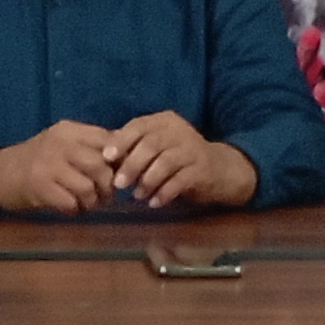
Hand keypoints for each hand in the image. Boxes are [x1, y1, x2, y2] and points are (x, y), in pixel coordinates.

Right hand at [0, 121, 114, 213]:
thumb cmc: (38, 160)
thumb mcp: (63, 144)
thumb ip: (91, 147)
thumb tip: (128, 157)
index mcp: (69, 130)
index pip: (107, 140)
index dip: (120, 160)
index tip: (119, 173)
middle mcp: (59, 143)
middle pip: (100, 165)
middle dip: (109, 186)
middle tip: (106, 195)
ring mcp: (48, 165)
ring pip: (88, 187)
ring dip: (93, 202)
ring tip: (88, 203)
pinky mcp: (39, 187)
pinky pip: (71, 203)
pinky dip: (75, 210)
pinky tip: (70, 208)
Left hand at [104, 111, 254, 208]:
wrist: (220, 169)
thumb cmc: (179, 159)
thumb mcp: (159, 147)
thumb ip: (136, 148)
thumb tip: (104, 159)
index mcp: (164, 121)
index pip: (138, 126)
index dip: (121, 141)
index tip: (107, 158)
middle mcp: (179, 130)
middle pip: (151, 145)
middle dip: (132, 165)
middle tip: (118, 184)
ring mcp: (193, 148)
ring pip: (165, 162)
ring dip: (147, 181)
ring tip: (137, 195)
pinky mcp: (203, 168)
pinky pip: (180, 180)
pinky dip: (164, 192)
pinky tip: (154, 202)